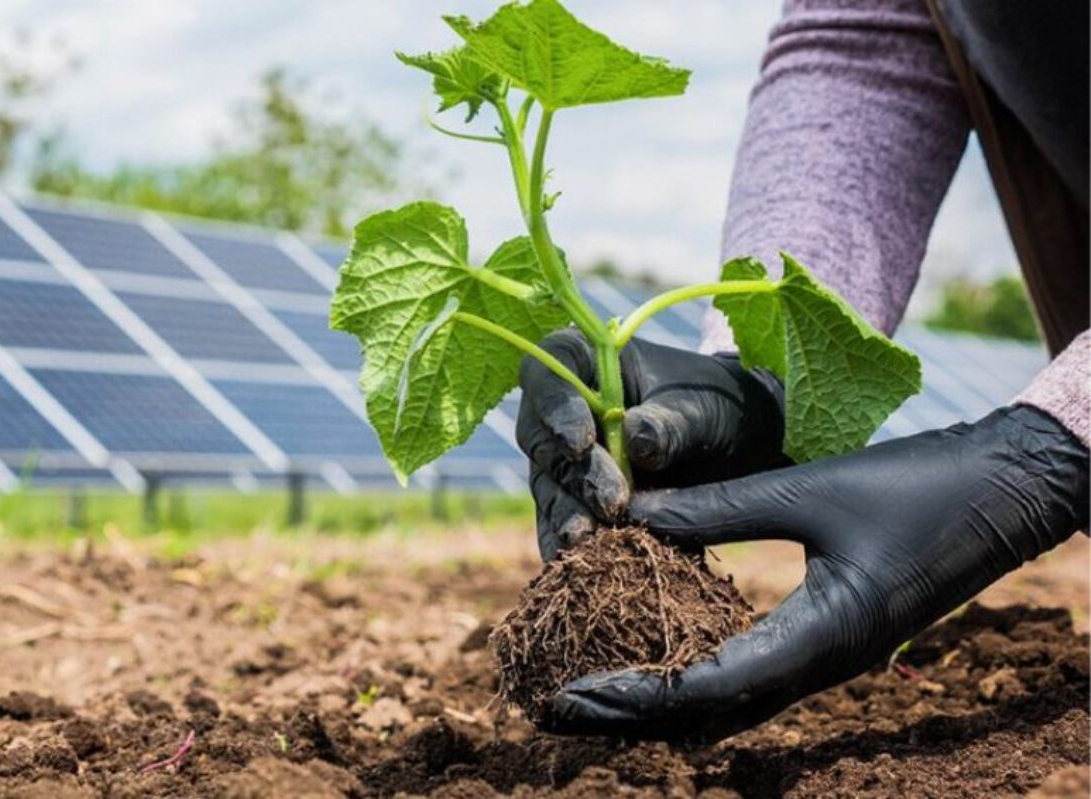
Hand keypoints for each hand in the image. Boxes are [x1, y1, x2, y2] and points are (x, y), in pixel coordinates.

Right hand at [517, 329, 786, 560]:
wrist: (742, 445)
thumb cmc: (721, 406)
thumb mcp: (706, 408)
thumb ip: (671, 423)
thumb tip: (636, 441)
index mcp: (589, 361)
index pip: (548, 370)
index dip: (554, 405)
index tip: (581, 441)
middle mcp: (565, 408)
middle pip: (541, 437)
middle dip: (574, 474)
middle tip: (613, 502)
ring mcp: (565, 457)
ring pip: (548, 486)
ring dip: (567, 515)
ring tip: (590, 543)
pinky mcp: (576, 501)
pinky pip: (560, 524)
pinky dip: (568, 548)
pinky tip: (579, 570)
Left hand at [546, 405, 1088, 740]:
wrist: (1001, 494)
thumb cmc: (914, 489)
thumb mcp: (808, 492)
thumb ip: (718, 507)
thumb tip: (631, 512)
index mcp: (819, 641)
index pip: (706, 689)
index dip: (632, 696)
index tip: (569, 695)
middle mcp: (819, 666)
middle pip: (709, 715)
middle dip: (633, 715)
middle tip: (559, 708)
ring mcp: (826, 659)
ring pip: (730, 703)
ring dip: (661, 702)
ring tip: (595, 691)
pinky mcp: (828, 640)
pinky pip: (752, 675)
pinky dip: (697, 676)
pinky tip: (660, 655)